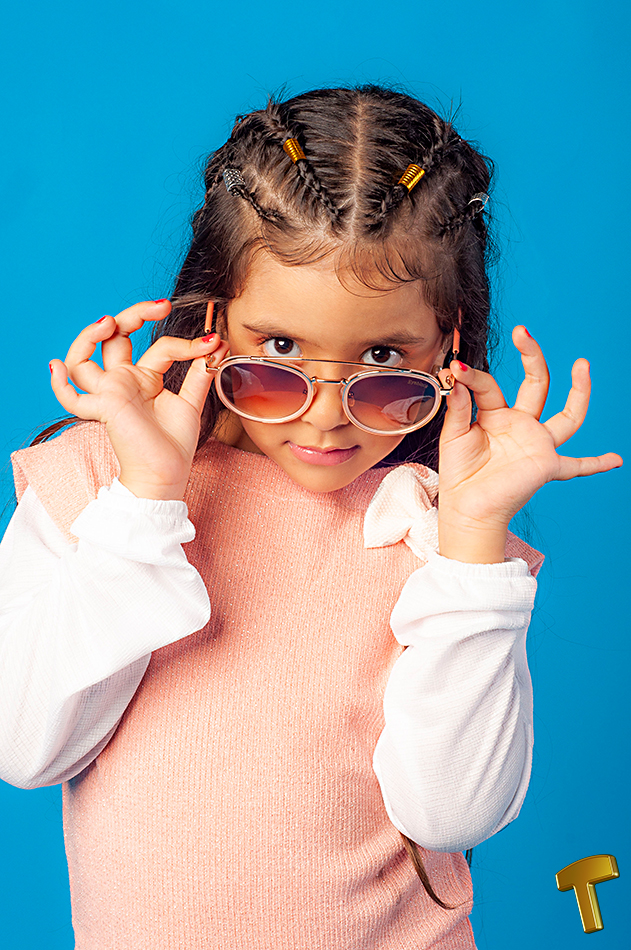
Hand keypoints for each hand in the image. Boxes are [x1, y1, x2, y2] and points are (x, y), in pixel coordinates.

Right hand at [49, 300, 229, 499]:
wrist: (167, 474)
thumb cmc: (174, 445)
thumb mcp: (192, 402)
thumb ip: (200, 372)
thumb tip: (217, 343)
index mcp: (144, 378)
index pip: (159, 347)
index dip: (186, 343)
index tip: (212, 342)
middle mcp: (122, 381)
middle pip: (113, 338)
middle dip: (133, 314)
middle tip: (160, 306)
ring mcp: (110, 393)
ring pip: (81, 359)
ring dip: (87, 337)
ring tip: (107, 322)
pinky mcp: (104, 408)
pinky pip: (71, 398)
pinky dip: (59, 384)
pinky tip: (56, 367)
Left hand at [437, 325, 622, 561]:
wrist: (466, 509)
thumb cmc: (459, 474)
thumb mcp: (452, 435)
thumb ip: (457, 407)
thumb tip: (457, 377)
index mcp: (496, 415)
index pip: (490, 386)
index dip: (473, 377)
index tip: (456, 369)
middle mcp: (521, 425)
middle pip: (536, 384)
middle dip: (531, 356)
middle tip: (522, 332)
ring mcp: (537, 444)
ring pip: (567, 415)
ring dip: (579, 391)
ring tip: (582, 364)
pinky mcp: (547, 466)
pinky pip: (578, 466)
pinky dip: (597, 464)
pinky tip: (616, 461)